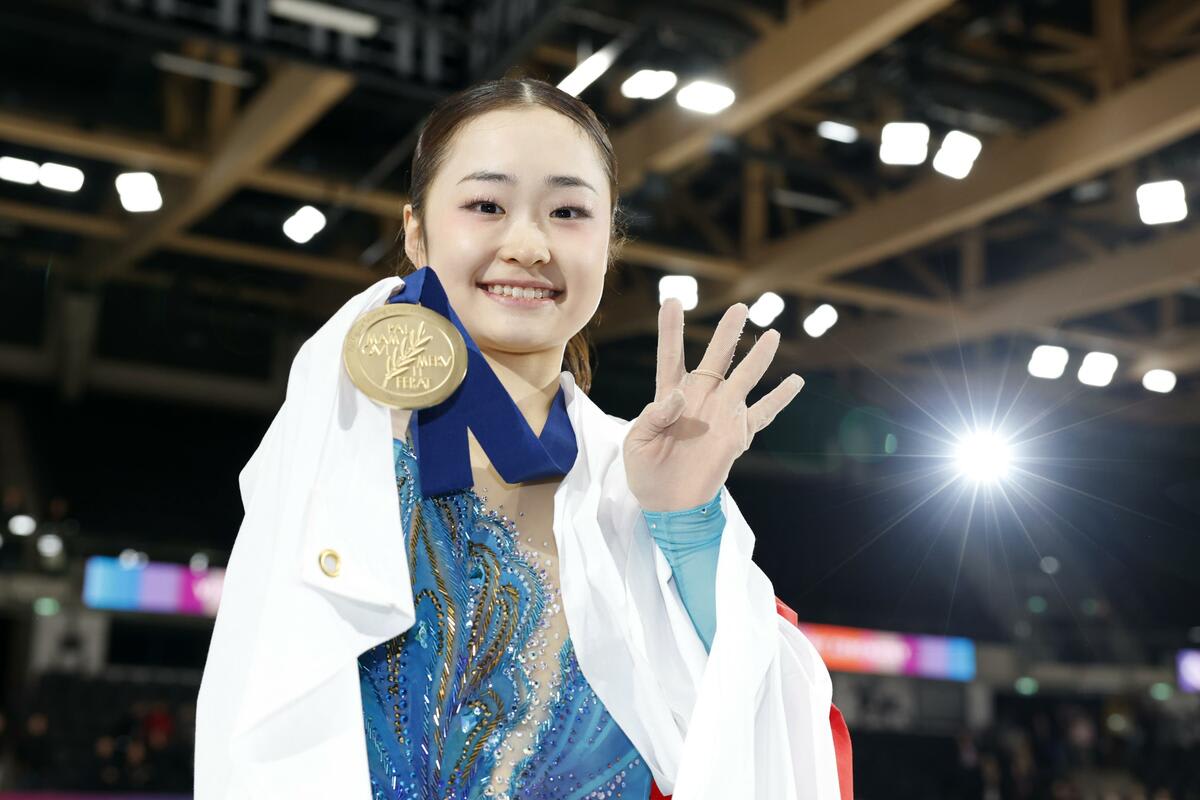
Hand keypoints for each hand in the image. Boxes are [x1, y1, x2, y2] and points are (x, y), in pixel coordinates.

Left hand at [624, 298, 804, 511]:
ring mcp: (721, 414)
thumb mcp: (636, 442)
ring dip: (758, 358)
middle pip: (715, 358)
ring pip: (743, 379)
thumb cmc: (645, 470)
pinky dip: (780, 399)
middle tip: (740, 308)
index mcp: (670, 394)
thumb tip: (679, 397)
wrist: (667, 504)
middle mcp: (699, 398)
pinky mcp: (737, 435)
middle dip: (727, 333)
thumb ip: (653, 416)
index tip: (672, 300)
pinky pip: (763, 413)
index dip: (671, 329)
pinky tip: (795, 382)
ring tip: (772, 335)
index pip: (671, 356)